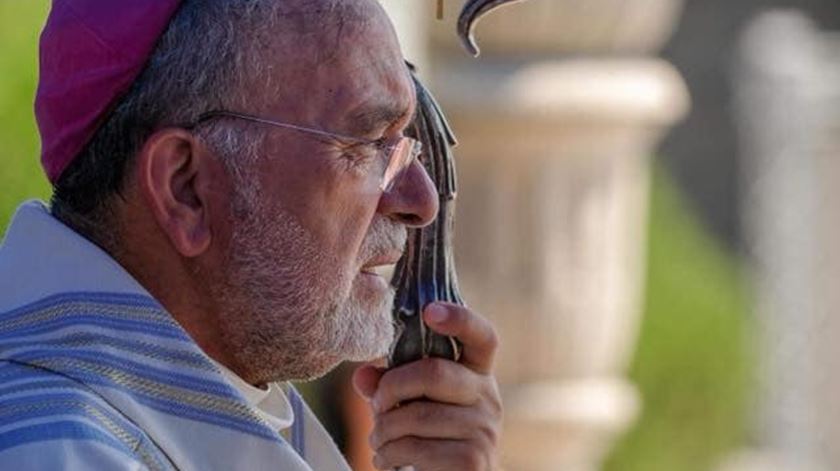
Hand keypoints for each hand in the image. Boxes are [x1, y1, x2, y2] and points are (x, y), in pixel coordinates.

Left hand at [353, 302, 502, 470]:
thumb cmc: (432, 437)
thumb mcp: (412, 402)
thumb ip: (389, 384)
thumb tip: (362, 375)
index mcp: (476, 373)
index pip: (482, 336)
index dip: (460, 318)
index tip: (429, 311)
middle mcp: (488, 397)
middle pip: (434, 372)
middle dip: (391, 388)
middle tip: (377, 405)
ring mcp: (484, 430)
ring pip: (417, 415)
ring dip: (383, 430)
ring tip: (378, 440)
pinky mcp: (472, 460)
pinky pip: (416, 448)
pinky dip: (389, 455)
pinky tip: (387, 460)